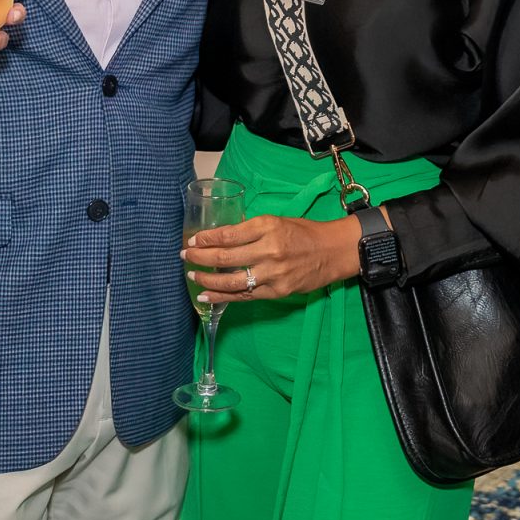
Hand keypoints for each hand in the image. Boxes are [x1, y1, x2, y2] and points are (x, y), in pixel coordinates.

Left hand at [183, 214, 360, 303]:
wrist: (333, 251)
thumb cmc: (304, 233)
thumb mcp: (277, 221)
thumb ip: (250, 230)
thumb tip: (221, 237)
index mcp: (267, 226)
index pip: (228, 234)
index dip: (206, 239)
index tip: (193, 241)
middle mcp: (269, 249)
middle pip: (225, 257)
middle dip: (200, 258)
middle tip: (186, 256)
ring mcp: (273, 273)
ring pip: (232, 281)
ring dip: (207, 280)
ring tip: (193, 278)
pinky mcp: (278, 291)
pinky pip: (245, 295)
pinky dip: (223, 298)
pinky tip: (208, 297)